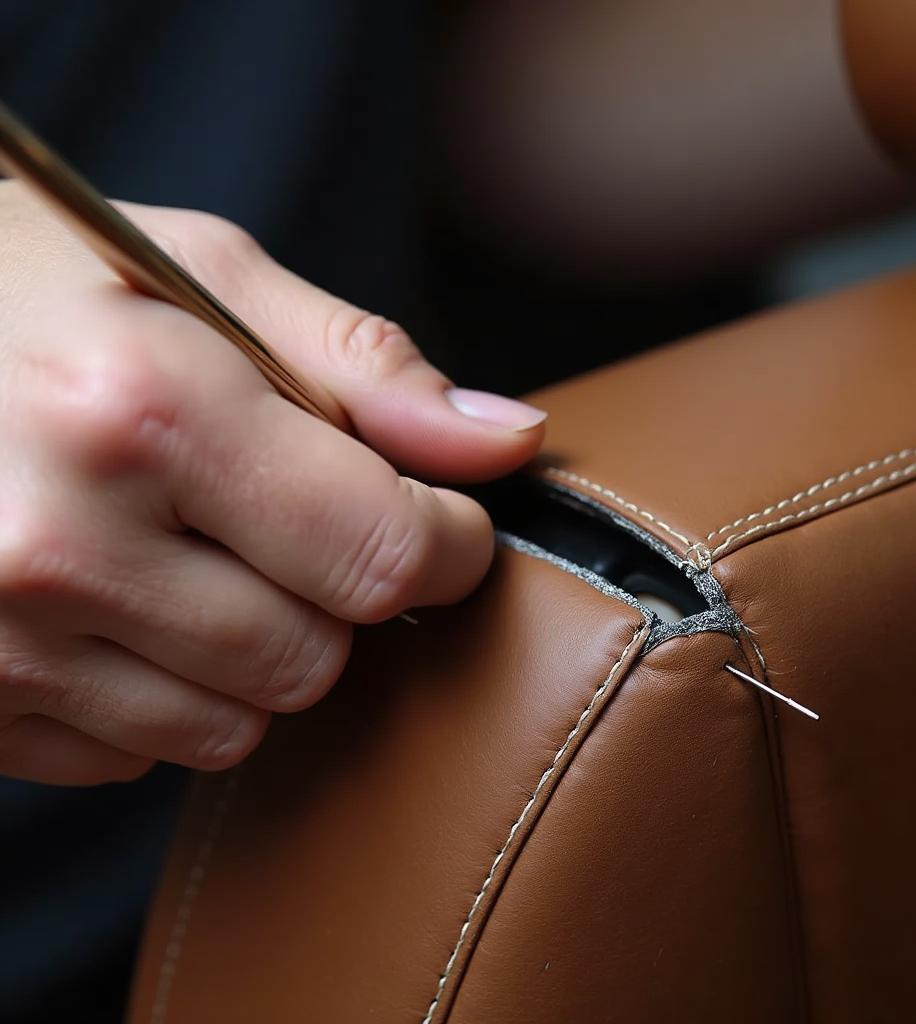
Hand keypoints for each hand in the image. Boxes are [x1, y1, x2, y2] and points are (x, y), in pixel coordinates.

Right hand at [0, 182, 545, 784]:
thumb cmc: (30, 286)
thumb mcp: (205, 276)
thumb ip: (368, 370)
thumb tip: (508, 441)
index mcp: (146, 410)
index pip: (386, 552)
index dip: (448, 542)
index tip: (443, 519)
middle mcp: (64, 541)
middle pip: (322, 654)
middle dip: (340, 592)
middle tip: (289, 514)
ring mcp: (1, 643)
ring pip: (240, 721)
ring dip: (256, 646)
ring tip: (190, 549)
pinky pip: (144, 752)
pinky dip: (166, 689)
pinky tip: (118, 600)